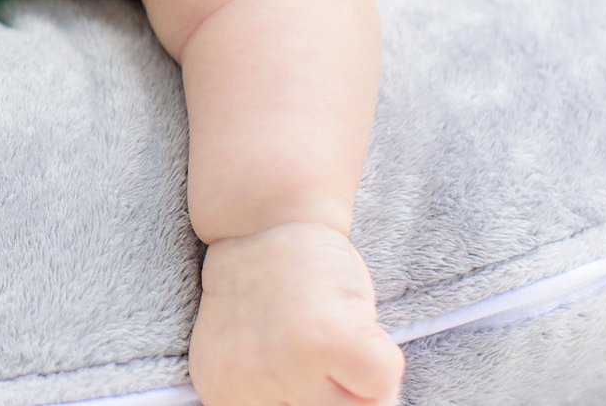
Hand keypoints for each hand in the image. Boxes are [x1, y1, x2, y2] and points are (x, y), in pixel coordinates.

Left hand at [188, 221, 404, 405]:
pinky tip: (350, 317)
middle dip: (338, 385)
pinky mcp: (329, 341)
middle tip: (313, 340)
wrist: (264, 218)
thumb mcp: (249, 354)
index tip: (300, 358)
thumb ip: (276, 392)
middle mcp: (247, 390)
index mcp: (223, 395)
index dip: (315, 393)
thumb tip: (341, 403)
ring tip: (331, 325)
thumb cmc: (266, 288)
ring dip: (360, 368)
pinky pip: (383, 380)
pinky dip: (383, 352)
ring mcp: (286, 367)